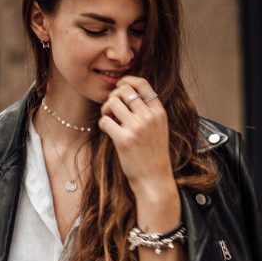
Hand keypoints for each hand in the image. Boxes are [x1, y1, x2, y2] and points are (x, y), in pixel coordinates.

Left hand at [97, 76, 173, 195]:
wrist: (154, 180)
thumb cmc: (153, 155)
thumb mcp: (159, 129)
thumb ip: (148, 111)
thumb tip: (127, 92)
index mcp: (158, 112)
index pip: (142, 84)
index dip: (127, 80)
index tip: (119, 86)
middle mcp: (149, 117)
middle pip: (124, 90)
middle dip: (113, 96)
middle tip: (111, 108)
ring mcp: (137, 128)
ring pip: (113, 102)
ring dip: (106, 108)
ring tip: (109, 118)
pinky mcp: (124, 140)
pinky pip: (105, 121)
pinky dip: (103, 123)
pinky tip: (107, 130)